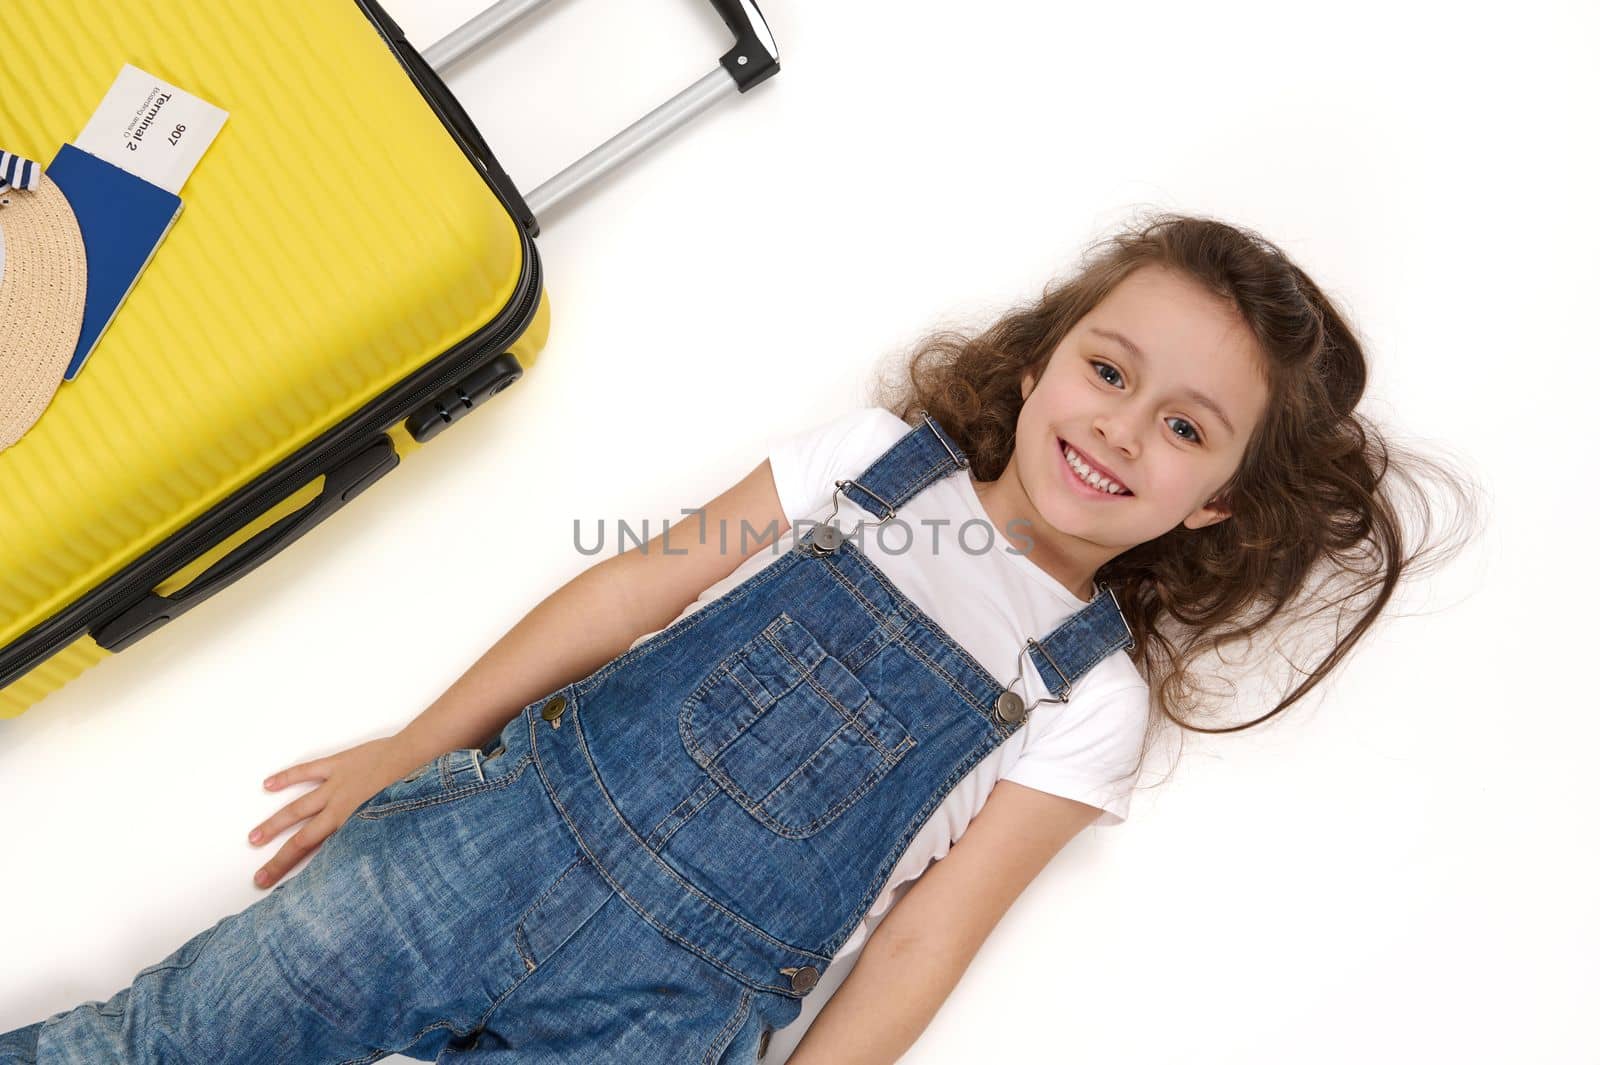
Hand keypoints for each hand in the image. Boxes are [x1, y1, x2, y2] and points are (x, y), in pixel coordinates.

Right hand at [247, 735, 421, 889]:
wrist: (420, 759)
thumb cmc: (416, 792)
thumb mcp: (397, 828)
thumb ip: (378, 844)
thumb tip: (375, 870)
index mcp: (354, 828)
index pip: (323, 857)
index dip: (303, 874)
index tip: (288, 890)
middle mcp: (339, 811)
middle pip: (302, 840)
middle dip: (280, 860)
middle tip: (259, 877)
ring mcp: (337, 787)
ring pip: (298, 809)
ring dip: (274, 823)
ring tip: (253, 837)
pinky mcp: (339, 765)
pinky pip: (307, 771)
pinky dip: (287, 777)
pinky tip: (268, 785)